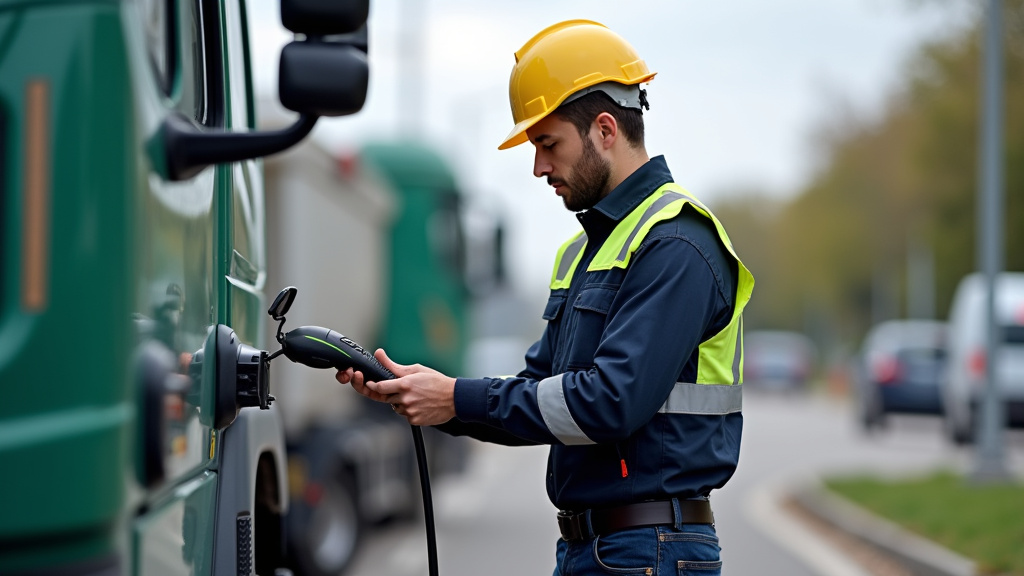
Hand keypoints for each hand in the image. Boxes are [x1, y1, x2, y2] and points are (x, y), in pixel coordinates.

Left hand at [336, 349, 455, 425]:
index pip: (380, 387)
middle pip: (387, 398)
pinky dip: (410, 411)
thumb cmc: (436, 382)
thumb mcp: (416, 370)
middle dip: (392, 394)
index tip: (372, 384)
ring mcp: (409, 411)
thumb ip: (394, 366)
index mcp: (405, 384)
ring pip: (396, 408)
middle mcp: (405, 399)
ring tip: (416, 397)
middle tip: (405, 390)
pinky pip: (405, 416)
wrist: (454, 398)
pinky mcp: (414, 420)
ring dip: (401, 403)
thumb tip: (378, 353)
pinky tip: (420, 404)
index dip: (374, 386)